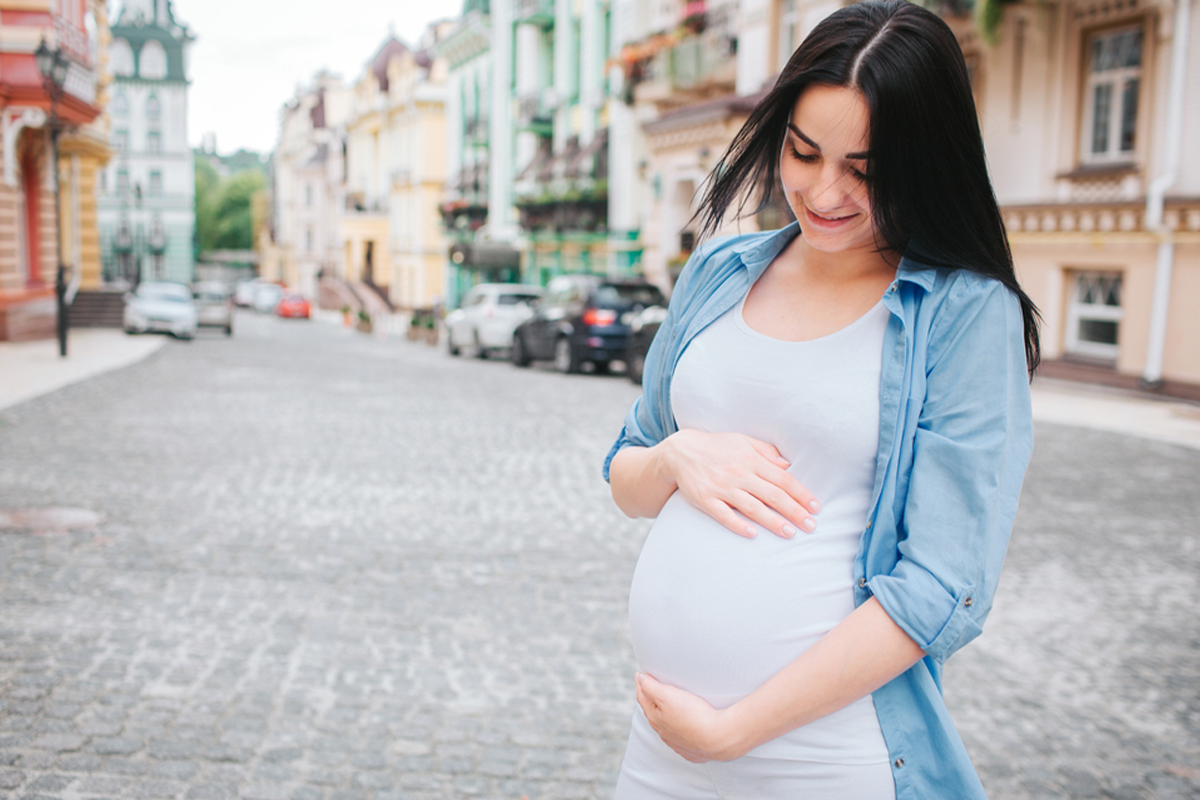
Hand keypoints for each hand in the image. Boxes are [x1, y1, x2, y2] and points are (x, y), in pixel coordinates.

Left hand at [636, 672, 748, 762]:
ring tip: (671, 705)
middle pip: (654, 713)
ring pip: (669, 727)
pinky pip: (684, 739)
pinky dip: (682, 731)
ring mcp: (679, 744)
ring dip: (667, 716)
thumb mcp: (666, 695)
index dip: (641, 684)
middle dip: (652, 700)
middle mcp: (664, 733)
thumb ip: (650, 686)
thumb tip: (641, 679)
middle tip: (653, 687)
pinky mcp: (694, 751)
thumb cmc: (693, 715)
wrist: (719, 738)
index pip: (642, 698)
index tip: (641, 674)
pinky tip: (687, 726)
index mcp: (656, 719)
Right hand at [662, 429, 819, 538]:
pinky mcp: (706, 499)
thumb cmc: (717, 446)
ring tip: (789, 533)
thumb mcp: (743, 441)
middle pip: (773, 495)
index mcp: (751, 460)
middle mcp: (739, 474)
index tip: (815, 507)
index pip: (783, 479)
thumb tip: (789, 465)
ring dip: (773, 521)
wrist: (680, 451)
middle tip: (811, 526)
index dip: (801, 494)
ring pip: (752, 507)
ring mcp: (722, 488)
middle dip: (794, 511)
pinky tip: (752, 534)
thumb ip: (767, 452)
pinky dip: (738, 525)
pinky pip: (724, 515)